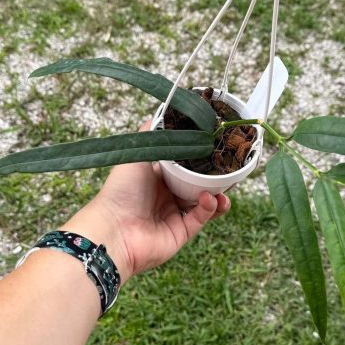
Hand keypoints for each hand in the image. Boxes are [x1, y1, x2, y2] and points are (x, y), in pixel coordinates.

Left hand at [62, 125, 229, 280]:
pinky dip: (209, 208)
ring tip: (225, 187)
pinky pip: (201, 218)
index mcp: (158, 178)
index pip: (186, 166)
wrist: (113, 230)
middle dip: (216, 178)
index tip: (216, 148)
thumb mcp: (136, 155)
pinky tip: (209, 198)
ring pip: (206, 203)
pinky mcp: (182, 232)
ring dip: (218, 194)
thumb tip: (161, 112)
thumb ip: (152, 135)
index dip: (201, 159)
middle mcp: (168, 196)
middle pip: (199, 185)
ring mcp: (176, 215)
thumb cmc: (120, 191)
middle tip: (230, 168)